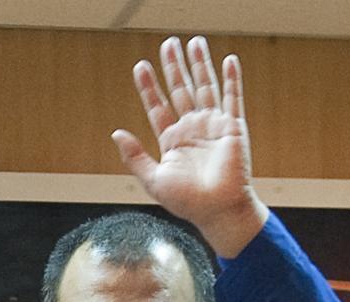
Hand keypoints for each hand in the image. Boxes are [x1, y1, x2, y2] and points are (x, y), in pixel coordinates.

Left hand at [112, 36, 267, 257]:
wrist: (216, 211)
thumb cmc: (186, 202)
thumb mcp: (153, 179)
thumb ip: (135, 156)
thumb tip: (116, 132)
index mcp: (172, 141)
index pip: (158, 107)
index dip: (149, 87)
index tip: (140, 67)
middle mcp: (192, 129)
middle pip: (181, 90)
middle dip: (174, 67)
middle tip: (168, 44)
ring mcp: (213, 125)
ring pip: (205, 87)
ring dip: (199, 64)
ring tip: (193, 42)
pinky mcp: (233, 126)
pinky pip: (233, 97)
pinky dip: (232, 78)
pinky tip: (228, 60)